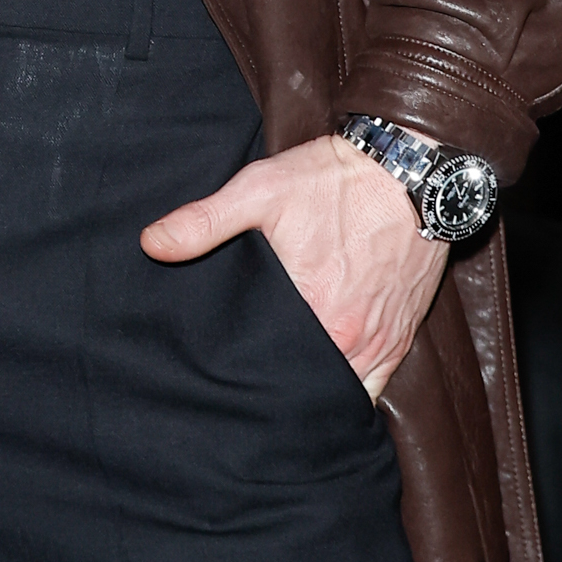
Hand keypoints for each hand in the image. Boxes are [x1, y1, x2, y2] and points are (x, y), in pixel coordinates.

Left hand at [138, 132, 446, 401]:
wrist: (410, 168)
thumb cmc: (334, 180)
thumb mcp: (259, 190)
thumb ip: (203, 222)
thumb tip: (152, 244)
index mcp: (314, 311)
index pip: (272, 369)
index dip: (246, 378)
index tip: (223, 377)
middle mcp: (351, 338)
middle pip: (307, 387)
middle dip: (278, 392)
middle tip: (246, 391)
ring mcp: (381, 340)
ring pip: (344, 392)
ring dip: (315, 393)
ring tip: (281, 392)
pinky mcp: (402, 334)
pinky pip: (376, 383)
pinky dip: (352, 388)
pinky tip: (326, 382)